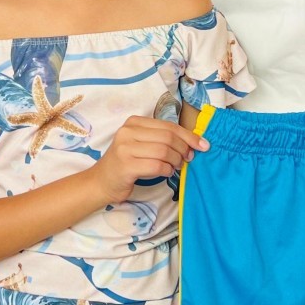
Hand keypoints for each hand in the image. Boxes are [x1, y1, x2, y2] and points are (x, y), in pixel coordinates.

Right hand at [89, 116, 208, 206]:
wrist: (102, 181)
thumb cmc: (126, 163)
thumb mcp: (141, 144)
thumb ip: (161, 139)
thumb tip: (193, 142)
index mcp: (134, 122)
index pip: (168, 126)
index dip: (188, 136)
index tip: (203, 145)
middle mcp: (127, 132)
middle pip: (168, 137)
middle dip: (183, 149)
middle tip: (188, 159)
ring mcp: (125, 148)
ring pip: (164, 151)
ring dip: (175, 161)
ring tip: (175, 167)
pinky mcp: (126, 166)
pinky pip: (157, 166)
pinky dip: (167, 170)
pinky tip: (166, 173)